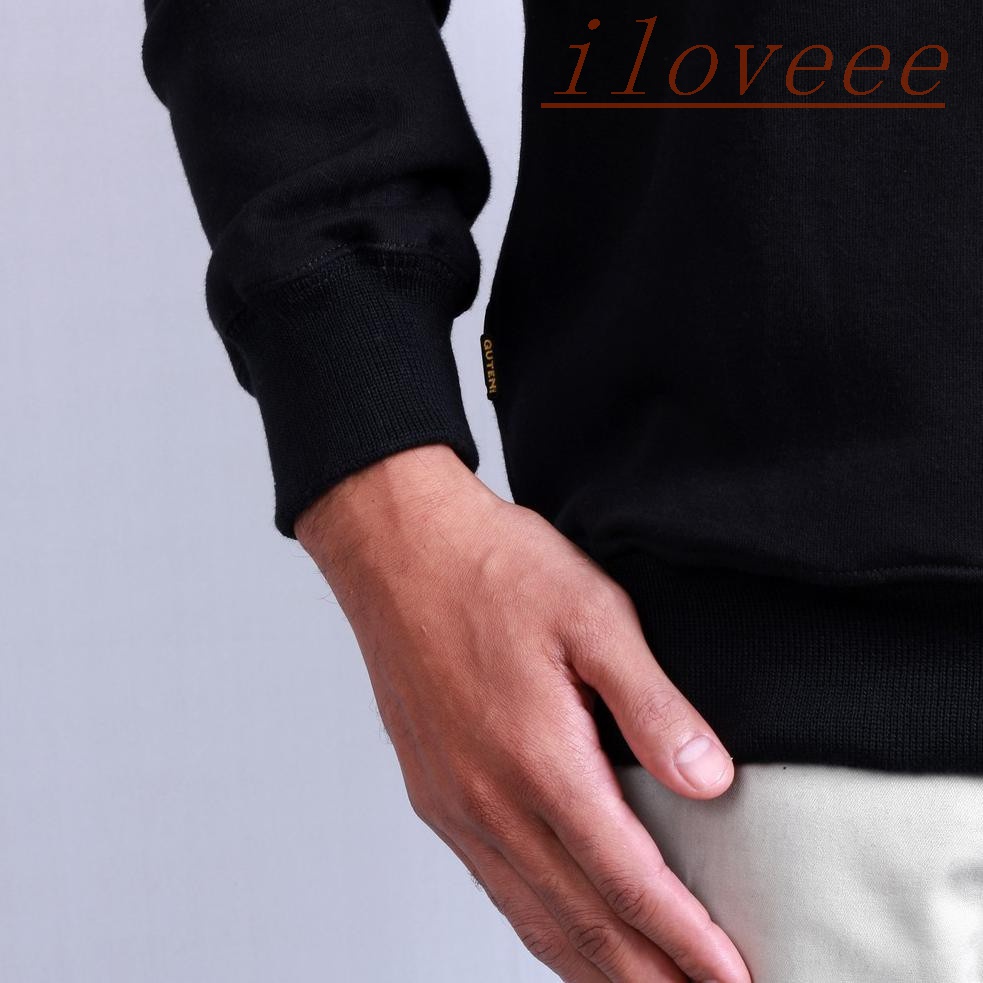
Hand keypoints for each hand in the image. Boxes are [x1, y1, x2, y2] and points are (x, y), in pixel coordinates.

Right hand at [296, 444, 751, 982]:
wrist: (397, 546)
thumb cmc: (492, 568)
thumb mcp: (593, 614)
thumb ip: (652, 705)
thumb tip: (710, 782)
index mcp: (538, 758)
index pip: (628, 880)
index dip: (687, 942)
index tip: (735, 980)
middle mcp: (489, 799)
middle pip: (581, 922)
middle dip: (649, 976)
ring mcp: (454, 803)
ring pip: (532, 917)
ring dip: (595, 967)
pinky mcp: (434, 792)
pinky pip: (494, 885)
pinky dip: (540, 929)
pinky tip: (563, 934)